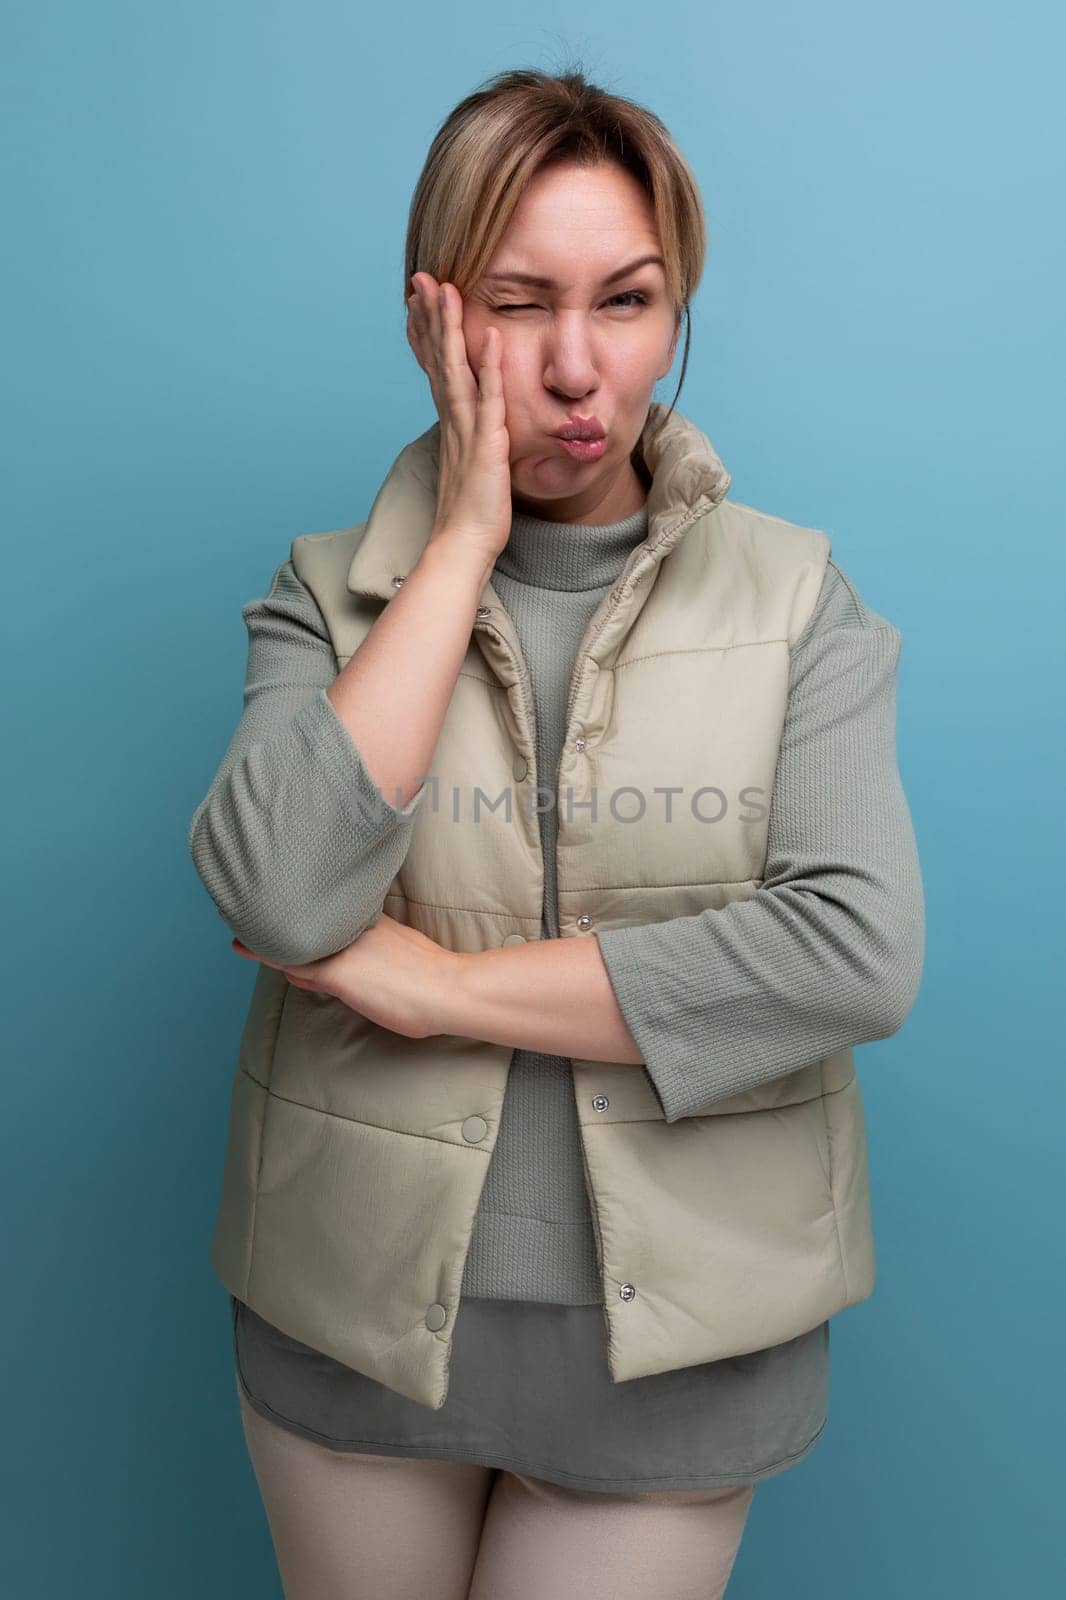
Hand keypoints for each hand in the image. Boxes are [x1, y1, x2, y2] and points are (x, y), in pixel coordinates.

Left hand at [228, 912, 459, 1039]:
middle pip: (310, 921)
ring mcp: (344, 949)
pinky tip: (241, 945)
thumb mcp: (408, 955)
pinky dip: (264, 952)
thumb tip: (367, 955)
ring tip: (237, 917)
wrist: (449, 989)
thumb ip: (382, 952)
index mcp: (374, 923)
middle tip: (251, 902)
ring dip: (268, 930)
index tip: (292, 902)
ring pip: (296, 936)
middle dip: (284, 916)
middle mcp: (355, 929)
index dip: (310, 913)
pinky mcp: (337, 973)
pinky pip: (291, 961)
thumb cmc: (436, 979)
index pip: (333, 917)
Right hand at [406, 272, 512, 562]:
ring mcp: (467, 431)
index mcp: (452, 425)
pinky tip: (492, 336)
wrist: (462, 546)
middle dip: (431, 317)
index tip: (421, 302)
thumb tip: (474, 433)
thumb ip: (472, 444)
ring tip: (447, 290)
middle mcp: (454, 421)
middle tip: (423, 279)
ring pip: (456, 369)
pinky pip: (490, 399)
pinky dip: (490, 367)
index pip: (437, 369)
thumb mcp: (472, 470)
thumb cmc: (470, 515)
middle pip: (438, 359)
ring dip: (451, 328)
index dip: (429, 334)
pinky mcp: (486, 445)